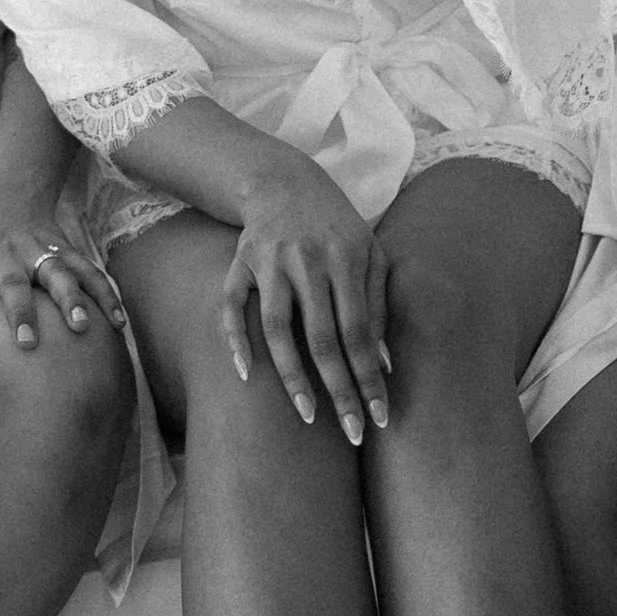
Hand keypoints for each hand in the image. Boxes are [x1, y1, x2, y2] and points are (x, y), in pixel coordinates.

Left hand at [0, 204, 126, 384]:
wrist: (6, 197)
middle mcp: (3, 261)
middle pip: (12, 286)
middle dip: (21, 313)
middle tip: (26, 344)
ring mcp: (38, 253)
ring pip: (56, 274)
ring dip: (69, 298)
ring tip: (80, 326)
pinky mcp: (65, 250)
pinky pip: (88, 271)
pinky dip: (105, 294)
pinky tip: (118, 322)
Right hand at [225, 156, 392, 442]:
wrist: (284, 181)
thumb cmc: (337, 226)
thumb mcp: (370, 254)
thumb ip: (378, 305)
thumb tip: (384, 364)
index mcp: (347, 259)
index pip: (360, 332)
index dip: (369, 376)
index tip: (378, 418)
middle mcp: (308, 261)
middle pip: (323, 338)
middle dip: (339, 390)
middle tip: (351, 434)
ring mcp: (270, 263)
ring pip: (278, 329)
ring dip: (292, 377)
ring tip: (307, 416)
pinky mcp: (239, 264)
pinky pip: (232, 307)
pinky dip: (236, 340)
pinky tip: (246, 375)